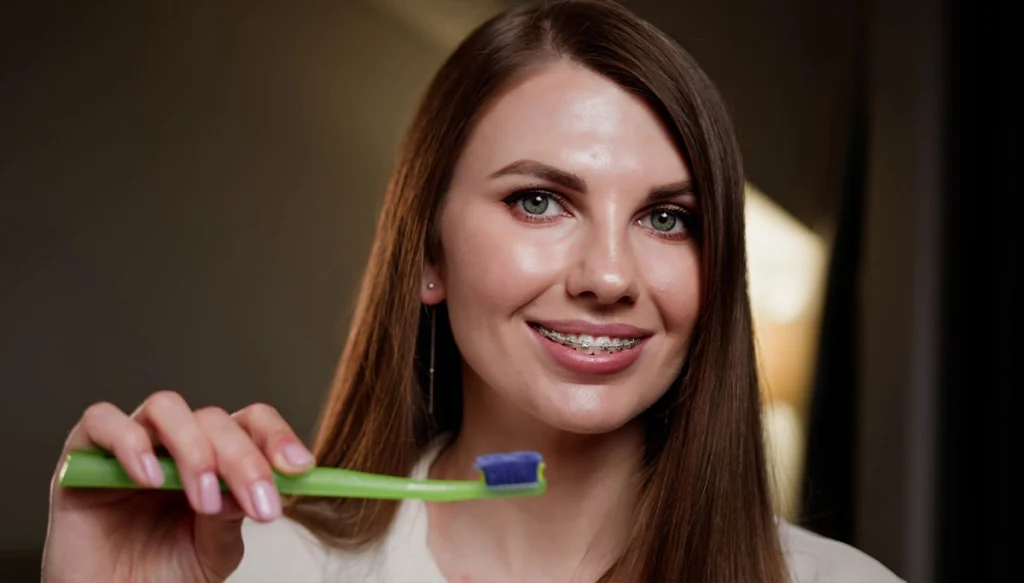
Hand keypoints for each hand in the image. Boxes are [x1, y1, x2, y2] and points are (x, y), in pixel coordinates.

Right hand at [41, 391, 315, 582]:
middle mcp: (176, 441)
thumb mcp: (214, 550)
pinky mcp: (83, 451)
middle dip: (243, 459)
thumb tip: (249, 488)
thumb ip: (232, 516)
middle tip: (259, 502)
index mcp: (216, 456)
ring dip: (193, 449)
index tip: (301, 468)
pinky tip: (148, 478)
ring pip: (168, 407)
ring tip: (202, 499)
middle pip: (216, 419)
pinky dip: (130, 442)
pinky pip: (103, 421)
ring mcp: (132, 441)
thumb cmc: (163, 575)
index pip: (253, 423)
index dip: (278, 438)